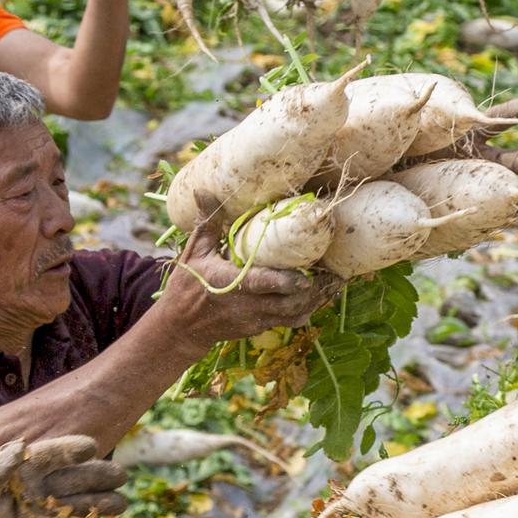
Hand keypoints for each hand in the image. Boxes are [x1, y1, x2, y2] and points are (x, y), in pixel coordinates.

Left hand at [0, 434, 128, 517]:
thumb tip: (21, 447)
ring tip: (120, 506)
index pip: (53, 455)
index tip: (91, 447)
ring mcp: (48, 512)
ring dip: (102, 506)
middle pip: (76, 478)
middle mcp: (42, 487)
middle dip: (99, 476)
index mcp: (26, 468)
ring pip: (82, 506)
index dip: (71, 450)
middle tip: (120, 476)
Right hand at [162, 209, 341, 347]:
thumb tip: (204, 190)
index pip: (259, 284)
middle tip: (335, 273)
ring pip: (293, 313)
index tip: (305, 277)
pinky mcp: (260, 327)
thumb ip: (207, 223)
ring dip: (316, 300)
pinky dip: (307, 310)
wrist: (182, 328)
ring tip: (335, 283)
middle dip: (314, 290)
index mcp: (228, 283)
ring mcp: (255, 319)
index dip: (284, 282)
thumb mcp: (193, 252)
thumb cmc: (187, 286)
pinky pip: (289, 321)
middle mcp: (245, 305)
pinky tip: (320, 297)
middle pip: (288, 302)